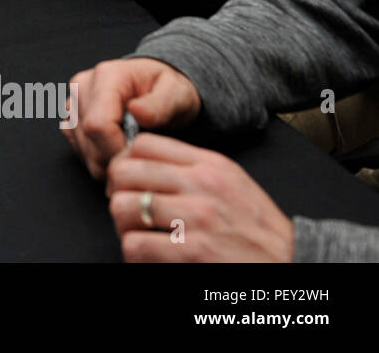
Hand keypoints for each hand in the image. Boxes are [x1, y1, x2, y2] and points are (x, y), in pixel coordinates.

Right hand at [62, 58, 201, 179]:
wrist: (156, 84)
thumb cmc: (167, 89)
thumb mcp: (177, 94)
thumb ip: (160, 104)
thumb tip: (137, 112)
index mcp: (107, 76)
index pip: (98, 124)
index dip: (116, 149)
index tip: (138, 157)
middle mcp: (82, 87)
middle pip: (88, 139)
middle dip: (114, 157)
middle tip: (139, 155)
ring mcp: (72, 102)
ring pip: (81, 148)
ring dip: (106, 160)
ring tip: (130, 148)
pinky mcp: (70, 116)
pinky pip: (78, 148)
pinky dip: (97, 158)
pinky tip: (116, 148)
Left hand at [105, 134, 294, 261]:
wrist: (291, 264)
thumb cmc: (257, 229)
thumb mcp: (231, 182)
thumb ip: (192, 167)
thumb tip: (144, 161)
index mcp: (210, 164)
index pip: (143, 145)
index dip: (126, 162)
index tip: (129, 181)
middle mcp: (201, 185)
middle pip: (124, 172)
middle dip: (119, 192)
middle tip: (129, 210)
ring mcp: (196, 219)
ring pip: (123, 207)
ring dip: (124, 225)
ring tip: (140, 234)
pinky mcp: (191, 252)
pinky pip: (134, 244)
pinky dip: (135, 252)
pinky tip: (149, 254)